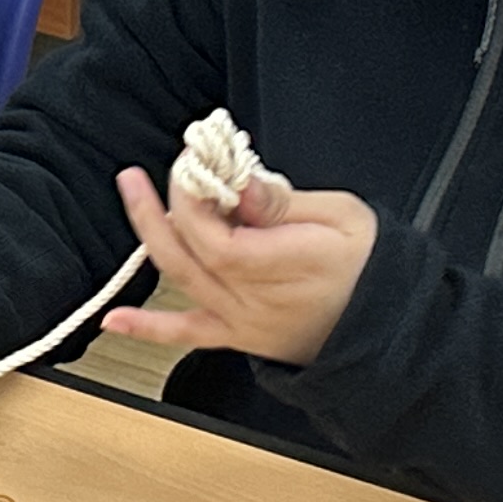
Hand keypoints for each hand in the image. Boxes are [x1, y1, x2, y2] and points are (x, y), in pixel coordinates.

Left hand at [103, 173, 379, 367]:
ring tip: (133, 194)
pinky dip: (148, 328)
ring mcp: (242, 320)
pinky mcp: (237, 335)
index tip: (193, 165)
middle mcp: (255, 298)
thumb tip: (243, 186)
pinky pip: (187, 334)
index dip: (194, 200)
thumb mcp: (345, 217)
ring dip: (150, 237)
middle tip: (145, 173)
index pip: (216, 235)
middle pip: (190, 252)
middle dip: (161, 207)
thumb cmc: (372, 268)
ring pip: (182, 280)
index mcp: (284, 264)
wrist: (387, 328)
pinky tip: (115, 320)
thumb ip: (286, 204)